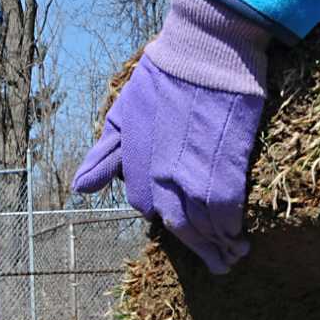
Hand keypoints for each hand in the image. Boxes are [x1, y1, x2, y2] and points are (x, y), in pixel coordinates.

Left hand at [70, 0, 269, 274]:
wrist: (203, 55)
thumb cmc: (160, 81)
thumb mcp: (121, 117)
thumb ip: (103, 158)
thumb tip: (81, 189)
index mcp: (136, 171)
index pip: (147, 208)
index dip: (164, 213)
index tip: (179, 219)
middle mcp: (162, 182)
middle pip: (178, 227)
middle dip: (198, 248)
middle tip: (216, 264)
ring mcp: (194, 178)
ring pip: (203, 226)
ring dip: (218, 246)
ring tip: (230, 257)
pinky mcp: (226, 170)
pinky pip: (227, 211)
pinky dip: (232, 228)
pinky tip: (239, 237)